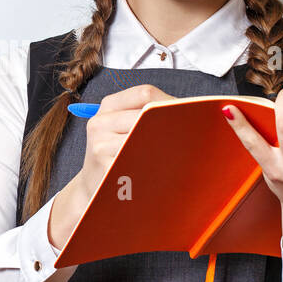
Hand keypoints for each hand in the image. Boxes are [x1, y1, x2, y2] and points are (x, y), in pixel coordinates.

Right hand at [51, 84, 175, 247]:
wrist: (92, 188)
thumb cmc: (117, 154)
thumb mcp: (122, 127)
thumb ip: (147, 112)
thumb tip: (187, 106)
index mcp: (108, 106)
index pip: (145, 93)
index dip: (170, 102)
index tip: (188, 114)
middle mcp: (100, 123)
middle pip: (148, 114)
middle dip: (173, 124)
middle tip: (190, 136)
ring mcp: (100, 146)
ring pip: (147, 138)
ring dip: (167, 147)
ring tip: (175, 155)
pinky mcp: (106, 169)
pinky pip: (141, 162)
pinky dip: (156, 166)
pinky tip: (159, 171)